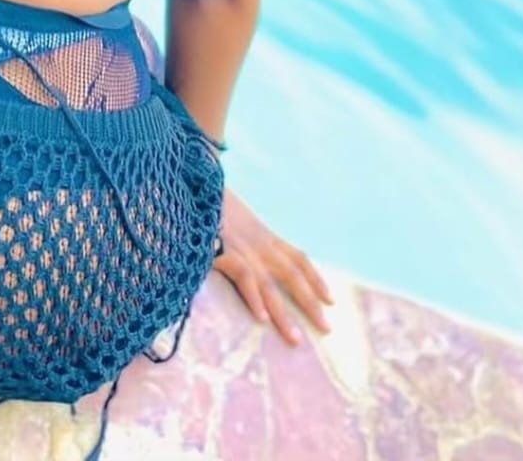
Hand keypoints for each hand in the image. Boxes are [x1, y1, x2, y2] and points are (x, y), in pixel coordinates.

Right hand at [213, 189, 332, 344]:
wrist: (191, 182)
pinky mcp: (223, 250)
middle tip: (328, 329)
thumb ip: (240, 234)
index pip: (297, 256)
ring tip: (296, 339)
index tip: (331, 298)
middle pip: (292, 275)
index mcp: (262, 233)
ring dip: (284, 313)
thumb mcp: (231, 216)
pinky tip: (261, 318)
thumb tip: (242, 252)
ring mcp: (242, 247)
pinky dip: (254, 297)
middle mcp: (258, 242)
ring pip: (270, 285)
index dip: (315, 278)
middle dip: (310, 303)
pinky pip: (244, 277)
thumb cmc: (206, 201)